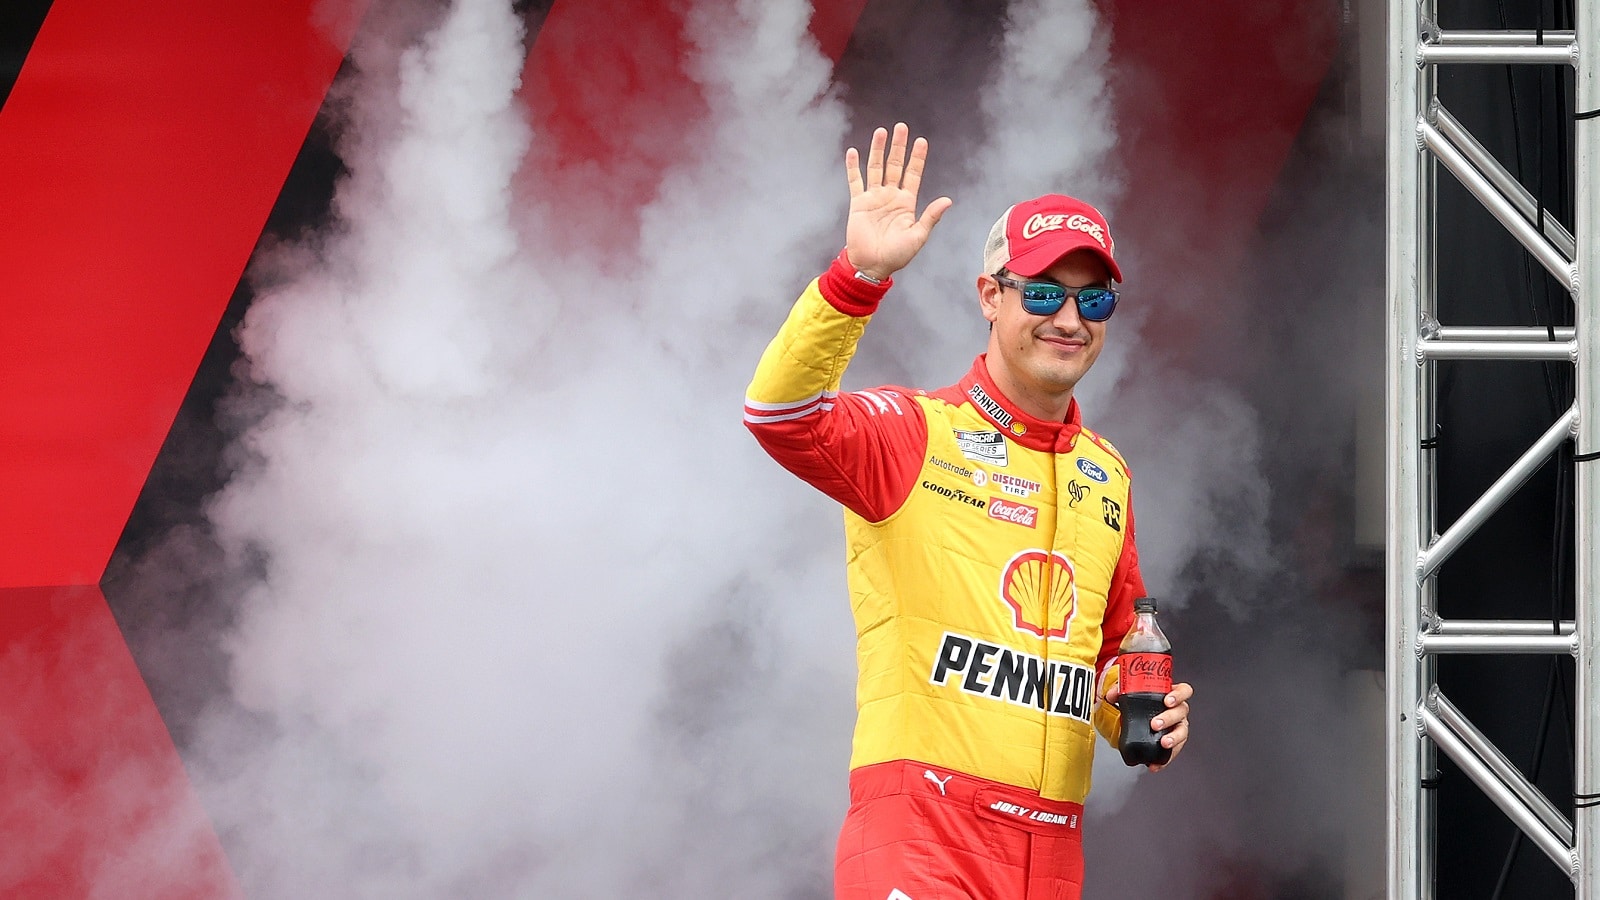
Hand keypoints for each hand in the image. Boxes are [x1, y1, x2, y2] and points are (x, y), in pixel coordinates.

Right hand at [844, 122, 952, 280]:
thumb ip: (930, 217)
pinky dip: (853, 167)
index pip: (913, 174)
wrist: (871, 266)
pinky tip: (854, 152)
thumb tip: (947, 200)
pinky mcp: (858, 204)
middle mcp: (890, 196)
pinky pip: (855, 181)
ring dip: (878, 150)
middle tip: (901, 127)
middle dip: (898, 147)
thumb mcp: (918, 237)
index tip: (921, 141)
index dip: (917, 158)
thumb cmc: (896, 255)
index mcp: (906, 203)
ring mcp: (874, 198)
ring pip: (876, 168)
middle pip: (895, 165)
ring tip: (881, 132)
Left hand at [1106, 681, 1191, 771]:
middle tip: (1155, 724)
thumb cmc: (1141, 704)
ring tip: (1163, 743)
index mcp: (1170, 695)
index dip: (1178, 695)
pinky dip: (1165, 759)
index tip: (1167, 701)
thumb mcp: (1130, 694)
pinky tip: (1156, 764)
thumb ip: (1119, 691)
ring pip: (1182, 732)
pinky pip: (1173, 752)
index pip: (1183, 691)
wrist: (1136, 720)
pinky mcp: (1174, 743)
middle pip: (1181, 711)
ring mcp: (1178, 727)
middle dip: (1169, 718)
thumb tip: (1111, 695)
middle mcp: (1178, 710)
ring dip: (1173, 738)